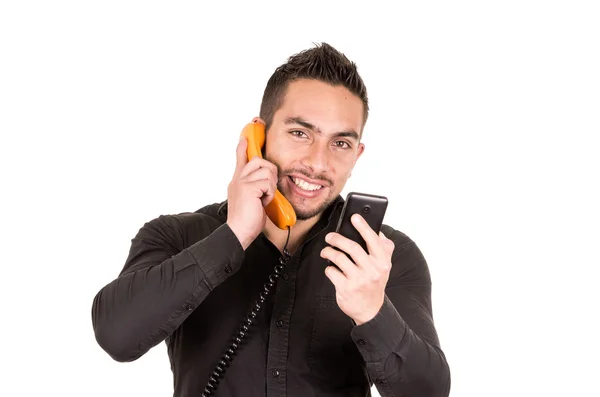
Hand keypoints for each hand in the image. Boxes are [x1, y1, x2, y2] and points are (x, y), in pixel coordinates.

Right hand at [227, 135, 277, 249]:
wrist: (238, 232)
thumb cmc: (247, 220)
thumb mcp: (253, 200)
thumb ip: (256, 188)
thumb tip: (267, 181)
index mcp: (237, 181)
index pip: (240, 158)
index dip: (243, 146)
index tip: (246, 135)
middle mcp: (237, 179)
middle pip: (258, 160)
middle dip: (269, 172)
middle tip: (267, 188)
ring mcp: (241, 182)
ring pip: (267, 171)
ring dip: (270, 187)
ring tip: (263, 198)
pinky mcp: (248, 187)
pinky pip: (268, 183)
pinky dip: (269, 194)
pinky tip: (262, 203)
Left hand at [320, 214, 394, 324]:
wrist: (370, 310)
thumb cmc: (375, 283)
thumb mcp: (384, 266)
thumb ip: (383, 248)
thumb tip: (375, 229)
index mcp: (383, 262)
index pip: (373, 240)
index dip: (363, 227)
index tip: (354, 217)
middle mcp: (372, 270)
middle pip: (352, 247)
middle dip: (337, 239)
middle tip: (330, 237)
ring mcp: (359, 280)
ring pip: (339, 258)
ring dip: (329, 252)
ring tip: (326, 251)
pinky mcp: (346, 289)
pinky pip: (332, 272)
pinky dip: (328, 268)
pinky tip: (330, 269)